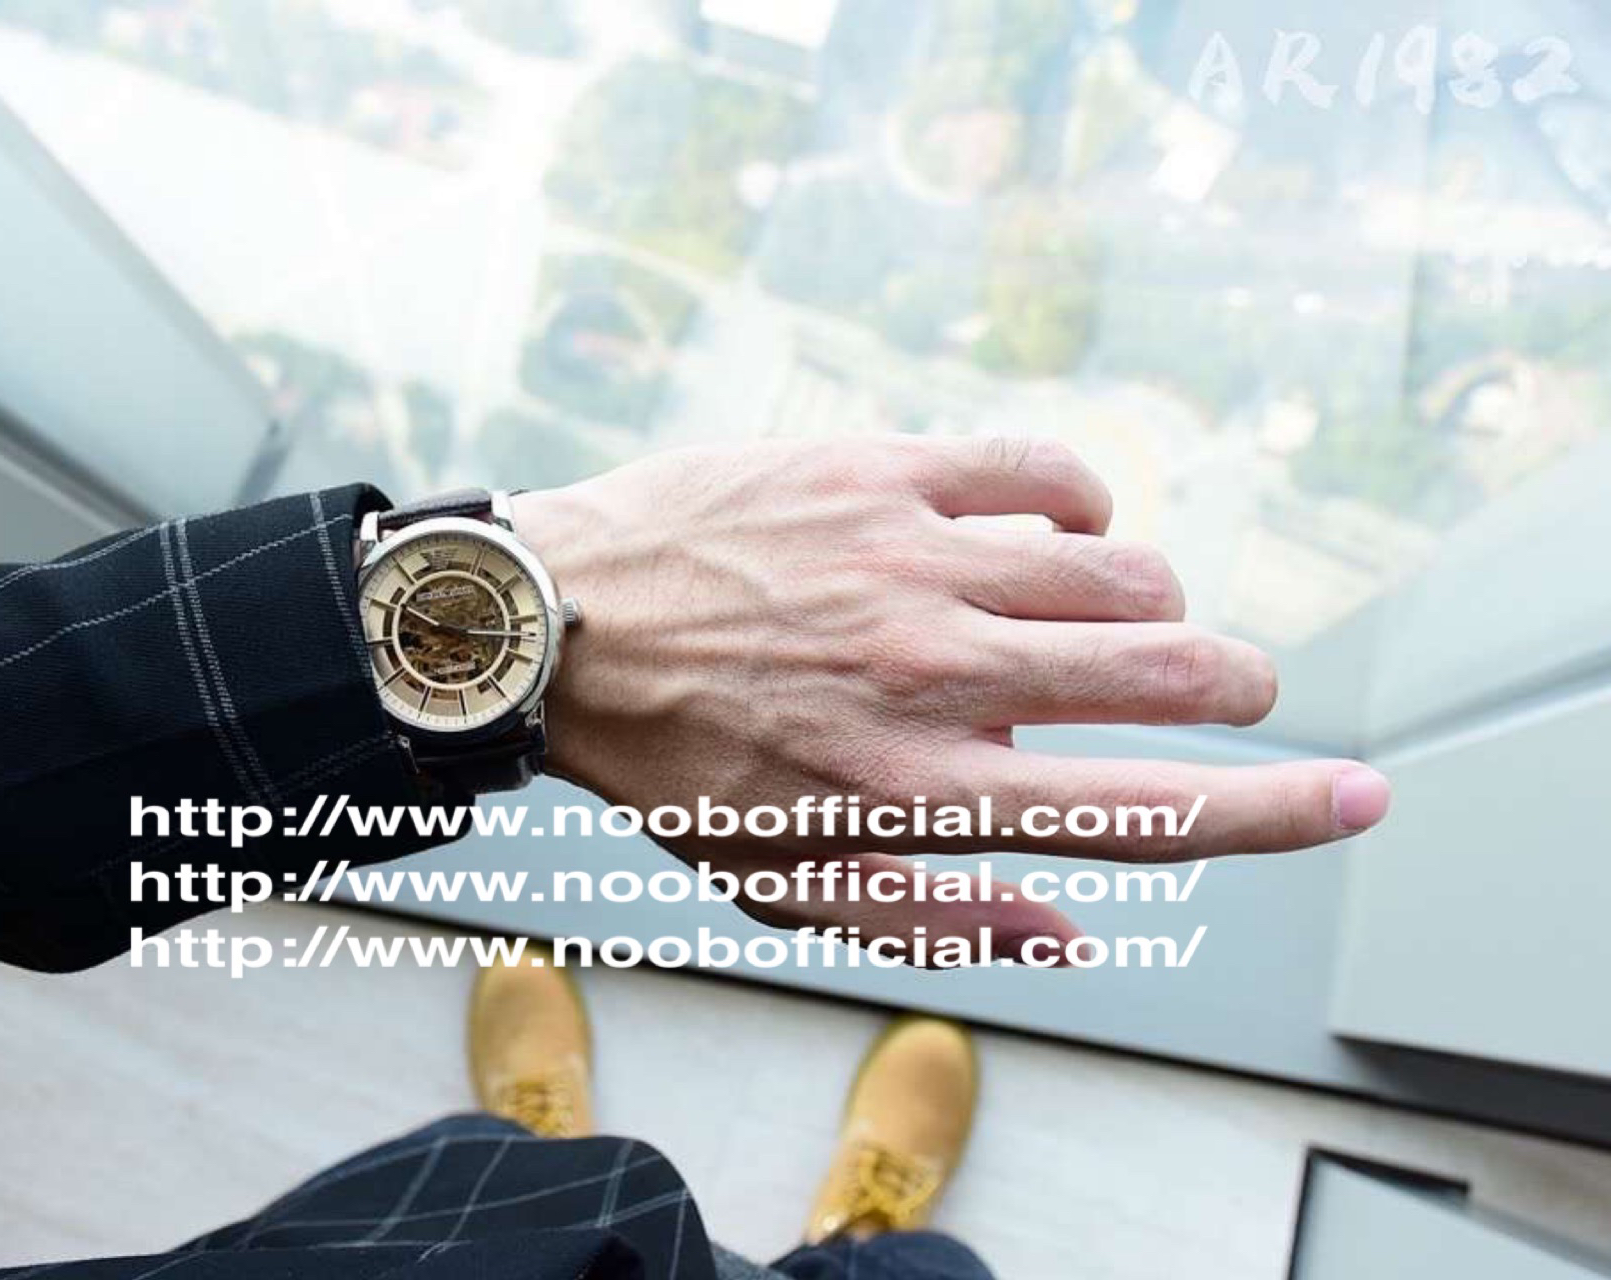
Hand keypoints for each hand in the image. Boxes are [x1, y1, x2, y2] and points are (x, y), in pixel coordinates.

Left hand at [510, 437, 1390, 961]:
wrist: (559, 627)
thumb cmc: (674, 766)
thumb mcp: (783, 884)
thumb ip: (935, 918)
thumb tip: (1070, 932)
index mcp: (918, 792)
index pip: (1143, 809)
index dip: (1275, 809)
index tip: (1357, 796)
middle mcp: (932, 676)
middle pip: (1165, 668)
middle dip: (1237, 685)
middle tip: (1232, 688)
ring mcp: (909, 562)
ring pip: (1119, 568)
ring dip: (1153, 601)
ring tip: (1115, 616)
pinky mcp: (877, 474)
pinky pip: (1038, 473)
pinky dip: (1082, 504)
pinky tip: (1061, 527)